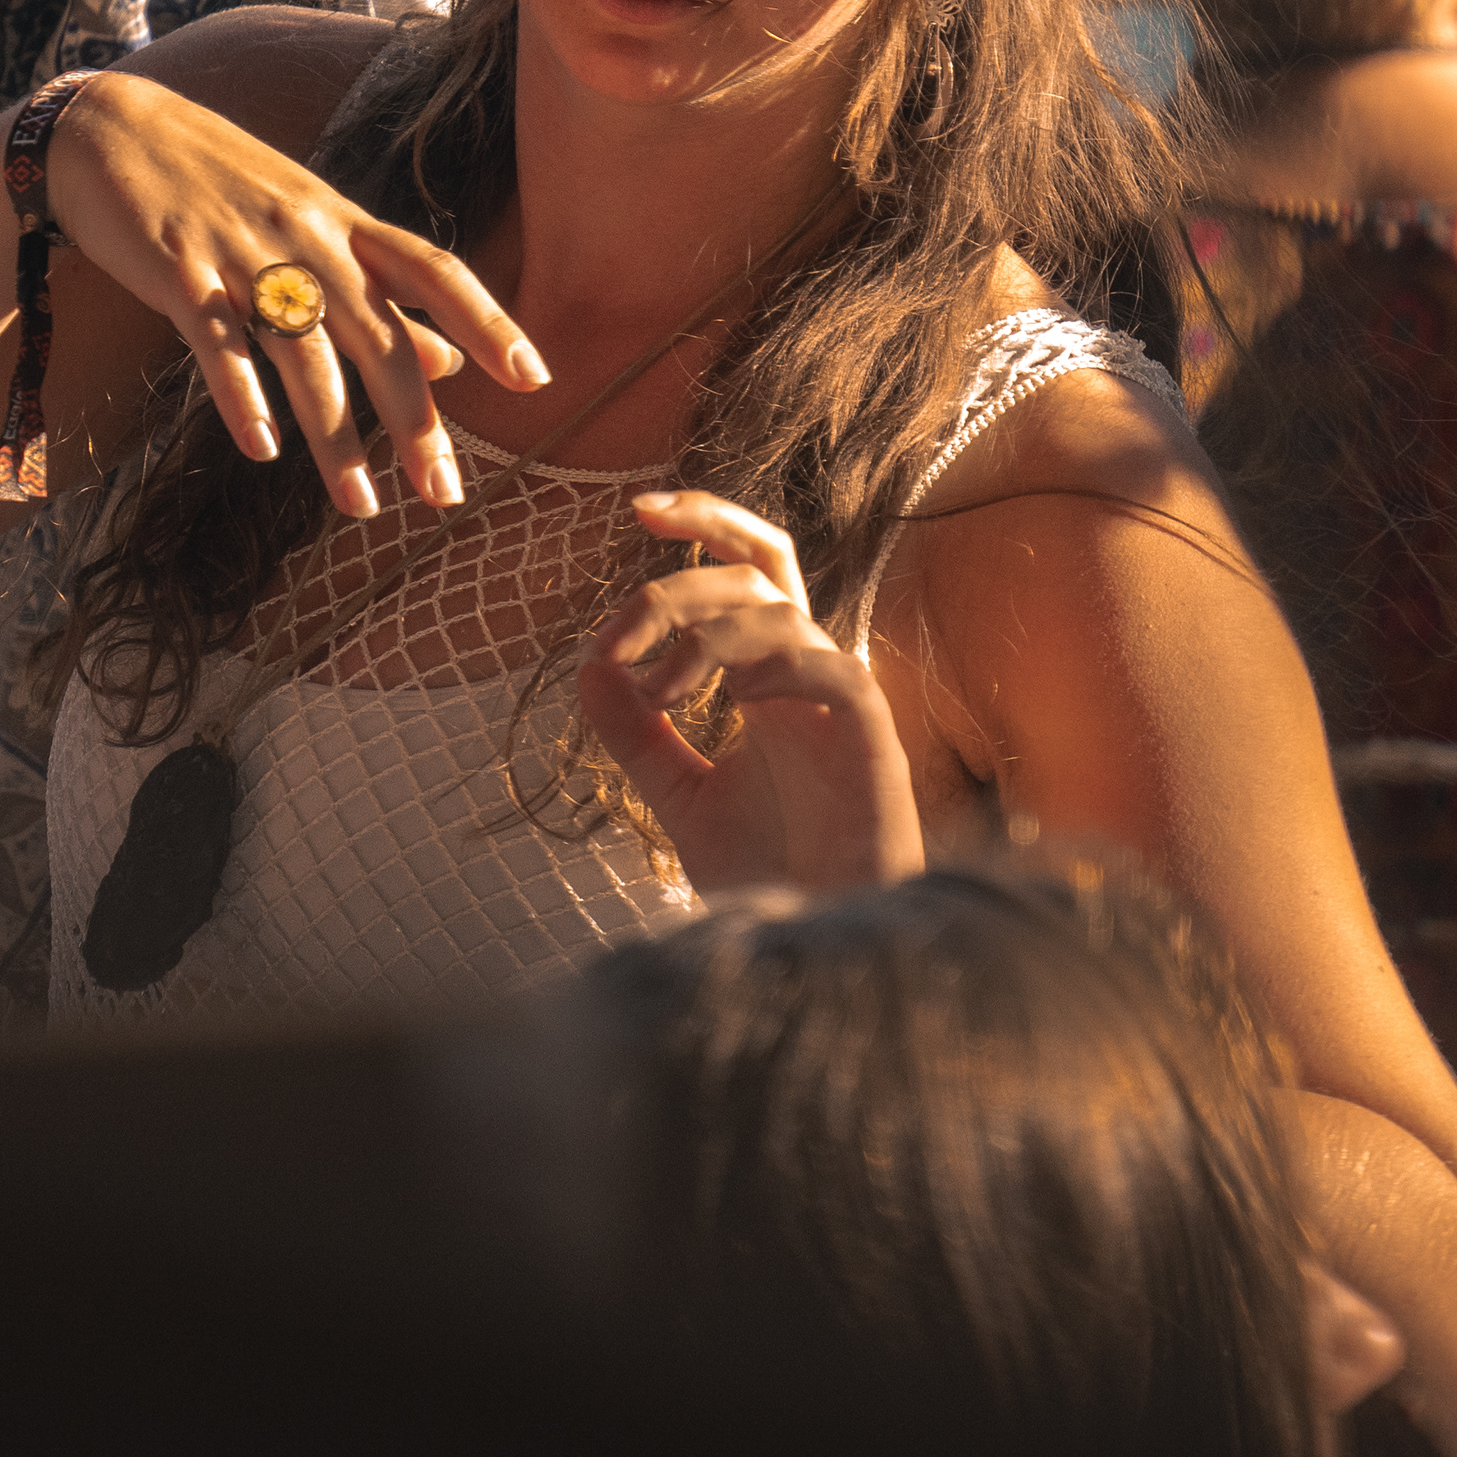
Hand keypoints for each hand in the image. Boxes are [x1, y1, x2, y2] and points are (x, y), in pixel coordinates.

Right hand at [39, 72, 544, 519]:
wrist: (112, 128)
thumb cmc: (220, 185)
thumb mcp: (311, 226)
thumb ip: (380, 294)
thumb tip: (454, 362)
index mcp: (344, 223)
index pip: (435, 270)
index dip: (488, 320)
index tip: (533, 377)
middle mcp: (306, 237)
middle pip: (377, 336)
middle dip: (414, 422)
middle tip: (445, 496)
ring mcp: (241, 253)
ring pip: (303, 354)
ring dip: (334, 439)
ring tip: (361, 508)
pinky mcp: (178, 270)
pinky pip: (218, 342)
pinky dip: (242, 396)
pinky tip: (263, 449)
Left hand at [577, 490, 923, 895]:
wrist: (822, 945)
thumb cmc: (770, 872)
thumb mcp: (679, 796)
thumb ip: (635, 735)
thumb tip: (586, 668)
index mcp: (766, 676)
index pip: (744, 569)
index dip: (701, 524)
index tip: (636, 511)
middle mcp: (805, 673)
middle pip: (761, 567)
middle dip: (688, 560)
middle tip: (628, 593)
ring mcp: (840, 699)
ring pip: (781, 612)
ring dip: (707, 633)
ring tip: (661, 692)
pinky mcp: (870, 736)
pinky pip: (832, 669)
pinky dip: (777, 665)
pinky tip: (737, 698)